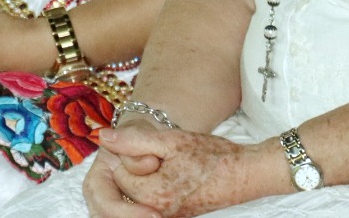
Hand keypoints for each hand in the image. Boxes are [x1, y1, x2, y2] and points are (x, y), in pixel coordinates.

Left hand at [86, 124, 272, 217]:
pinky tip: (174, 174)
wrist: (245, 173)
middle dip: (139, 168)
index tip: (159, 150)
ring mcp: (168, 215)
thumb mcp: (170, 140)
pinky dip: (155, 186)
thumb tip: (103, 138)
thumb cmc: (211, 155)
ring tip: (172, 166)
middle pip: (127, 185)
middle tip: (166, 157)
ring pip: (139, 192)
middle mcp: (158, 211)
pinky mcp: (176, 214)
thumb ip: (133, 140)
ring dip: (148, 177)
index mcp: (153, 196)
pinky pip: (151, 201)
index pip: (120, 173)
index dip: (135, 155)